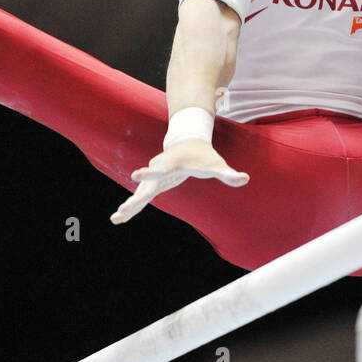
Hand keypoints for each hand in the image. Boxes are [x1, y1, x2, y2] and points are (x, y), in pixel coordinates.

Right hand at [110, 139, 249, 223]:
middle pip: (146, 185)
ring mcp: (154, 177)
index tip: (136, 174)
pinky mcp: (152, 185)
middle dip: (136, 197)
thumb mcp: (216, 164)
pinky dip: (130, 208)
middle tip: (123, 208)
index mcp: (173, 163)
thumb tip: (245, 179)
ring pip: (140, 193)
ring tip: (116, 218)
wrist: (187, 142)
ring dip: (129, 205)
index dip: (150, 173)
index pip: (161, 169)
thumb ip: (229, 173)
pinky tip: (118, 219)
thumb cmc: (203, 155)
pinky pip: (140, 198)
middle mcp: (159, 169)